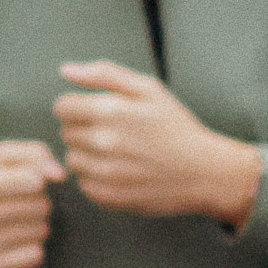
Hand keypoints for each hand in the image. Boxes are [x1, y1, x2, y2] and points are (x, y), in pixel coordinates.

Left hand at [52, 60, 261, 225]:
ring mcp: (106, 173)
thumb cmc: (178, 128)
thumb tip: (66, 71)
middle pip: (66, 133)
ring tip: (116, 154)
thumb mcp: (149, 90)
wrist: (205, 173)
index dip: (76, 107)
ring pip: (73, 160)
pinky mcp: (110, 197)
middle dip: (83, 130)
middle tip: (112, 134)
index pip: (62, 107)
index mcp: (110, 111)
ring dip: (87, 156)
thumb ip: (104, 75)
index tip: (94, 113)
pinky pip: (84, 185)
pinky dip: (96, 179)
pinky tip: (119, 172)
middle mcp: (104, 143)